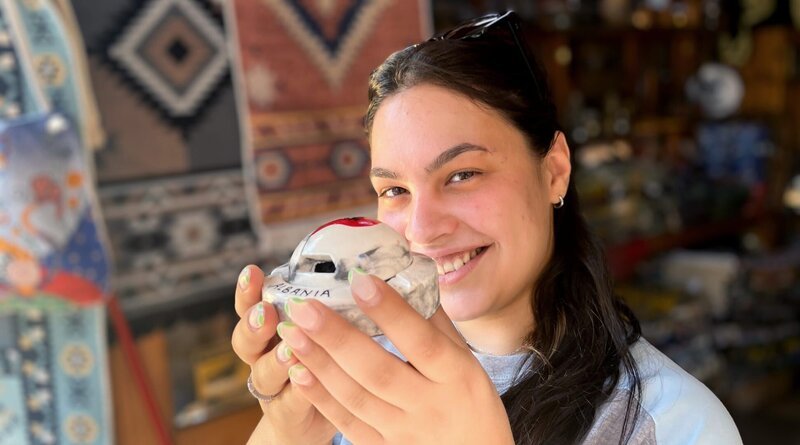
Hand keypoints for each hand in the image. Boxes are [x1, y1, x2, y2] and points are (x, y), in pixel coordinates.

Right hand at [231, 265, 335, 444]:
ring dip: (276, 360)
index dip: (247, 291)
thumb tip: (357, 272)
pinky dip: (297, 391)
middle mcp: (263, 359)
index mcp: (269, 331)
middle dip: (253, 325)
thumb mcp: (320, 330)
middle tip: (266, 313)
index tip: (252, 272)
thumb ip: (327, 306)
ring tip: (290, 350)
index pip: (250, 306)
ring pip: (263, 375)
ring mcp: (272, 389)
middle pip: (246, 341)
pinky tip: (306, 378)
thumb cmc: (322, 364)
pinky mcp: (286, 415)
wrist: (310, 420)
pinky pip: (288, 404)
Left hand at [278, 270, 514, 444]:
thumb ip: (436, 326)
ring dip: (320, 363)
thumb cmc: (473, 405)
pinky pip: (348, 425)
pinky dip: (321, 399)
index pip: (421, 341)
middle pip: (379, 370)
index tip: (359, 280)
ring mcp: (405, 432)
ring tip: (292, 332)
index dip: (390, 311)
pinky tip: (298, 372)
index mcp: (458, 376)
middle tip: (304, 307)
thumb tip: (407, 277)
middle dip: (337, 337)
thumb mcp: (468, 364)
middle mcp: (431, 405)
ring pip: (356, 397)